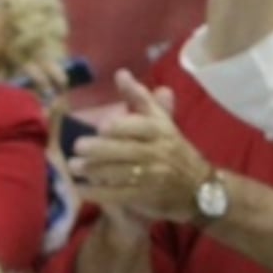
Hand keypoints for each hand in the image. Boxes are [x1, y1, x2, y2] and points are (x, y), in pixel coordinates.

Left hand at [69, 73, 211, 223]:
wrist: (198, 187)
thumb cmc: (172, 148)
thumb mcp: (161, 121)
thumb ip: (139, 98)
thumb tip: (120, 73)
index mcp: (162, 130)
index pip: (143, 127)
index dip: (123, 127)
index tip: (101, 126)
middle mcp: (159, 153)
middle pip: (129, 150)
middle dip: (101, 149)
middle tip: (78, 145)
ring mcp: (154, 177)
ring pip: (122, 173)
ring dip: (95, 170)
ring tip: (73, 166)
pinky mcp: (146, 198)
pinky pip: (120, 195)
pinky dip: (99, 193)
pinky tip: (81, 188)